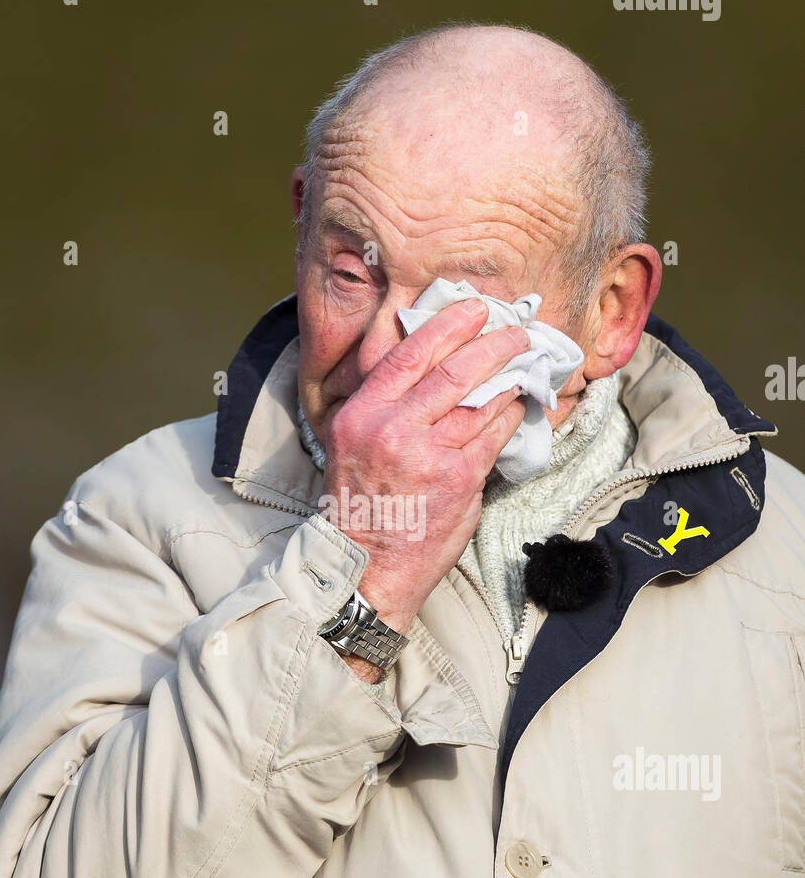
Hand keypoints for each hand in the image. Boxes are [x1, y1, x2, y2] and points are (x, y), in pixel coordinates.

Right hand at [320, 298, 528, 672]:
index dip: (447, 326)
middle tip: (515, 332)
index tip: (474, 309)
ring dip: (509, 378)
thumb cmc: (362, 507)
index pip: (408, 354)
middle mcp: (391, 429)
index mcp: (360, 415)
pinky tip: (519, 404)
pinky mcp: (459, 479)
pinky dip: (511, 415)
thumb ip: (386, 408)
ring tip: (525, 364)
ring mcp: (427, 455)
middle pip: (453, 371)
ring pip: (480, 401)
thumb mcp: (353, 446)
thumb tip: (435, 369)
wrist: (367, 568)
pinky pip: (495, 435)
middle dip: (492, 344)